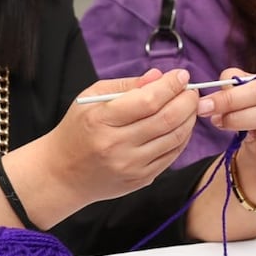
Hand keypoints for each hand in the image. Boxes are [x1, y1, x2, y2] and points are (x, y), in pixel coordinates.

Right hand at [50, 68, 197, 203]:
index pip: (148, 101)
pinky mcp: (140, 179)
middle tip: (191, 91)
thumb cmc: (77, 130)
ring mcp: (131, 165)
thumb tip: (159, 76)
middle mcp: (117, 145)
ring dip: (189, 119)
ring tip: (189, 106)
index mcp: (101, 120)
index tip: (181, 75)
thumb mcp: (90, 99)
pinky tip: (182, 125)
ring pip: (174, 138)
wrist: (63, 173)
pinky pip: (171, 156)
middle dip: (187, 101)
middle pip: (167, 119)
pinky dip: (182, 138)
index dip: (171, 86)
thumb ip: (126, 86)